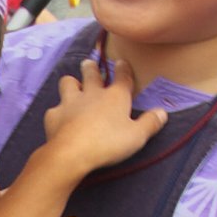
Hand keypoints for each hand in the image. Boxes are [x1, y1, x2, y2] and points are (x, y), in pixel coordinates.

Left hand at [42, 58, 166, 175]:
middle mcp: (92, 94)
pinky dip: (57, 112)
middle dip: (91, 67)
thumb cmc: (109, 143)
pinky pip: (54, 109)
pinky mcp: (53, 116)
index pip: (122, 76)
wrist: (72, 153)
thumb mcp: (137, 136)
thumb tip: (163, 113)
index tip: (121, 62)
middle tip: (89, 64)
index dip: (123, 68)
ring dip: (71, 83)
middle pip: (91, 73)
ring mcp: (70, 102)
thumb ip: (150, 123)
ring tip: (72, 86)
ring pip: (68, 83)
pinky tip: (59, 119)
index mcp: (115, 96)